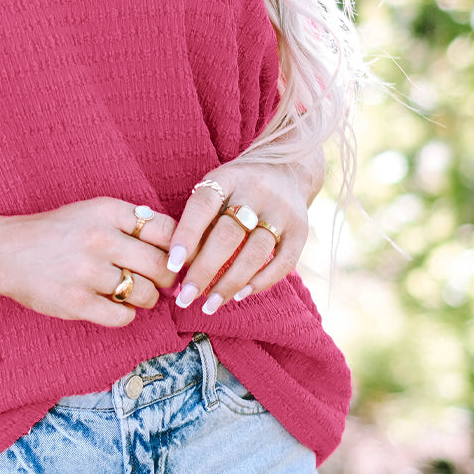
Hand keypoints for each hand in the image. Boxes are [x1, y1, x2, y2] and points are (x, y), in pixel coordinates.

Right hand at [0, 197, 175, 327]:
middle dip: (167, 278)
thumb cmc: (55, 233)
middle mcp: (99, 238)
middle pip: (163, 266)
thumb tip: (179, 248)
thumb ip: (131, 222)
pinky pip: (124, 317)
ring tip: (130, 292)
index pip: (167, 230)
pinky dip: (124, 314)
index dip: (178, 247)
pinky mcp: (76, 303)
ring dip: (146, 298)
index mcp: (106, 211)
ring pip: (147, 294)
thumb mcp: (91, 212)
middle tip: (158, 281)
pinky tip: (112, 304)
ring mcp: (87, 272)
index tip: (173, 258)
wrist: (3, 251)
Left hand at [163, 159, 315, 316]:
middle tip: (186, 297)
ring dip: (230, 283)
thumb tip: (179, 266)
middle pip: (228, 235)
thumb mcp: (216, 189)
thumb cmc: (236, 189)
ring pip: (255, 253)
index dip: (186, 235)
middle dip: (204, 270)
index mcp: (228, 178)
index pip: (203, 205)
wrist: (285, 169)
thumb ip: (200, 220)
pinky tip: (240, 295)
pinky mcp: (301, 229)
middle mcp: (257, 191)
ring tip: (209, 304)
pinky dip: (261, 282)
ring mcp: (282, 210)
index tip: (172, 265)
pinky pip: (283, 262)